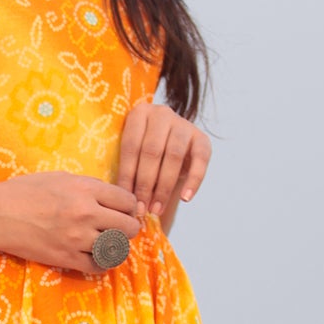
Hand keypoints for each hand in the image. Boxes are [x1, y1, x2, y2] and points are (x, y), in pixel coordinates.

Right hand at [0, 173, 145, 276]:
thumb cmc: (25, 191)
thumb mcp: (61, 178)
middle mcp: (86, 213)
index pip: (128, 201)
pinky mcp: (66, 258)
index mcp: (86, 189)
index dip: (131, 207)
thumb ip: (89, 188)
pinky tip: (95, 256)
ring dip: (116, 247)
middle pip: (128, 227)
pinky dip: (101, 263)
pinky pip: (98, 266)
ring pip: (117, 248)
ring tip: (108, 243)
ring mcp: (77, 238)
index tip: (126, 211)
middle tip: (120, 229)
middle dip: (128, 228)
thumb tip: (114, 200)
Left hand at [116, 100, 210, 226]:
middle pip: (152, 151)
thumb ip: (127, 170)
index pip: (131, 147)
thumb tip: (120, 199)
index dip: (127, 176)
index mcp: (139, 114)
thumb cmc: (143, 158)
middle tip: (141, 209)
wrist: (169, 152)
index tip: (126, 201)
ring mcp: (183, 124)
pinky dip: (194, 181)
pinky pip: (200, 161)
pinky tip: (185, 199)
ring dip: (164, 187)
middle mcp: (162, 113)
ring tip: (156, 209)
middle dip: (145, 184)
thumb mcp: (132, 157)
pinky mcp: (202, 138)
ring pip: (174, 156)